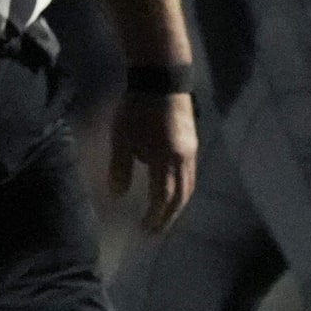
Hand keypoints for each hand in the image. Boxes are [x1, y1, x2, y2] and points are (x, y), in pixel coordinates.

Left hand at [108, 91, 197, 230]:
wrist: (162, 79)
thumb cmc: (137, 108)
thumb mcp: (122, 138)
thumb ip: (120, 169)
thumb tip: (118, 196)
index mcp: (166, 160)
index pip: (163, 198)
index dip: (155, 217)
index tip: (143, 231)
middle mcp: (184, 160)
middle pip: (181, 197)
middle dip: (169, 217)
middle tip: (156, 231)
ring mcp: (191, 151)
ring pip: (189, 187)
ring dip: (177, 205)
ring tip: (164, 215)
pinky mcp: (192, 143)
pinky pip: (190, 175)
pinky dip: (181, 190)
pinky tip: (171, 190)